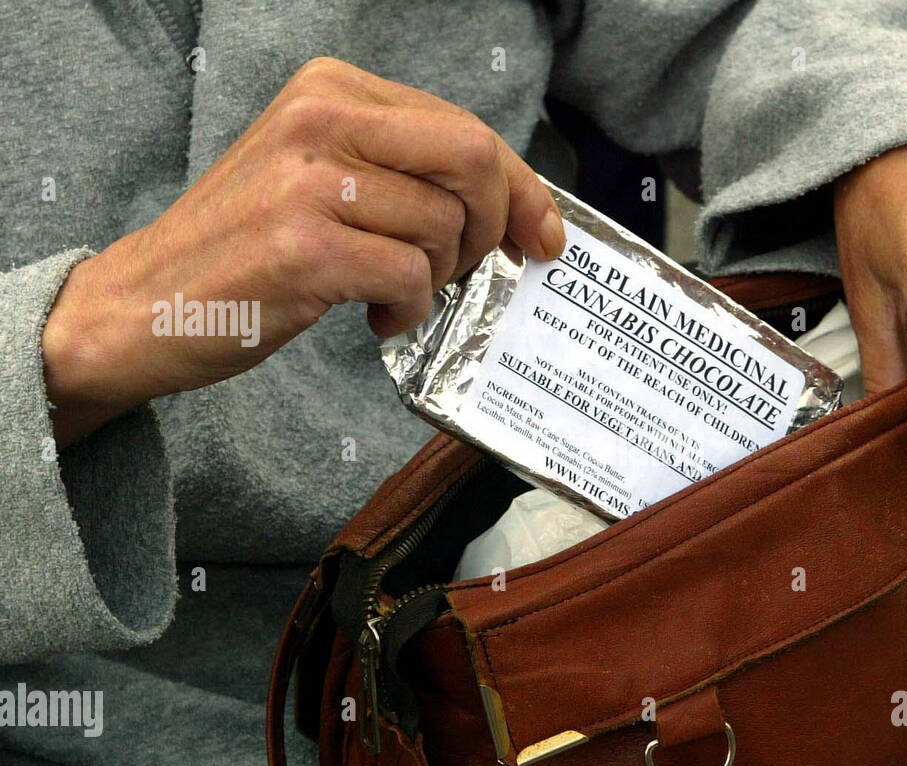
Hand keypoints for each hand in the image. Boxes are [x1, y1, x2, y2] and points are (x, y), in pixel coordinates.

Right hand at [42, 57, 564, 445]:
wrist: (145, 303)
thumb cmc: (248, 248)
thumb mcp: (321, 175)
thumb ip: (405, 170)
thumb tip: (518, 206)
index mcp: (329, 90)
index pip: (465, 127)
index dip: (521, 188)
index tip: (543, 236)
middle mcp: (319, 118)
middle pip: (473, 160)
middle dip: (492, 227)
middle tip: (463, 270)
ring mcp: (309, 181)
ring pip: (444, 226)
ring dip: (438, 280)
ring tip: (390, 293)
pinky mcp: (304, 246)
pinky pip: (411, 278)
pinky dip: (408, 311)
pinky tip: (373, 316)